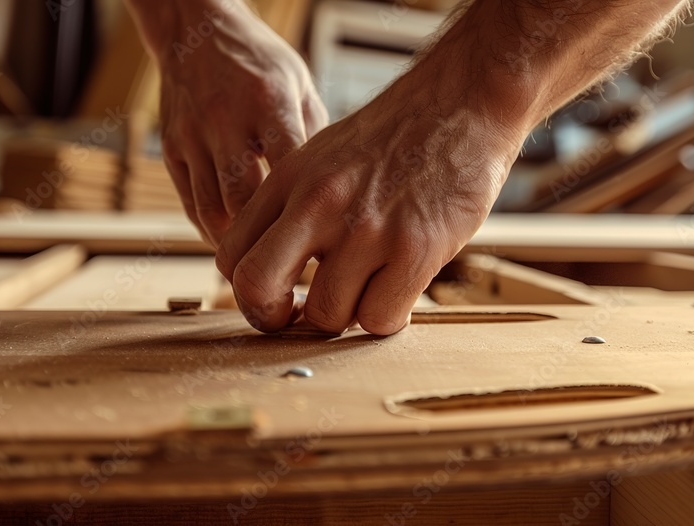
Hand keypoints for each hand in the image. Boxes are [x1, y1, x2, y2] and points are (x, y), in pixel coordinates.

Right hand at [130, 0, 327, 245]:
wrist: (195, 30)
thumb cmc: (260, 63)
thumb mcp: (299, 85)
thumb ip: (315, 139)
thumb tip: (338, 200)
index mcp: (267, 102)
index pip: (290, 171)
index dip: (310, 216)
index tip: (330, 247)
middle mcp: (225, 121)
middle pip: (246, 201)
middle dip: (274, 243)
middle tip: (300, 271)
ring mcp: (192, 137)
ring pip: (214, 212)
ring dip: (243, 247)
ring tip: (270, 265)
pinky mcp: (171, 151)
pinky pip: (192, 206)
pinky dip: (216, 233)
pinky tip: (240, 245)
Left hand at [215, 49, 526, 335]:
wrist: (462, 103)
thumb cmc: (395, 138)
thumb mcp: (322, 158)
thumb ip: (290, 207)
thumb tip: (271, 270)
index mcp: (288, 179)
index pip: (231, 256)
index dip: (249, 291)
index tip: (276, 299)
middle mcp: (318, 203)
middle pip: (256, 288)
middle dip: (272, 320)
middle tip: (300, 318)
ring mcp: (366, 228)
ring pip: (327, 316)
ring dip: (347, 315)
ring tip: (369, 287)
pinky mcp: (414, 249)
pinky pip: (379, 319)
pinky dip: (387, 317)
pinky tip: (399, 288)